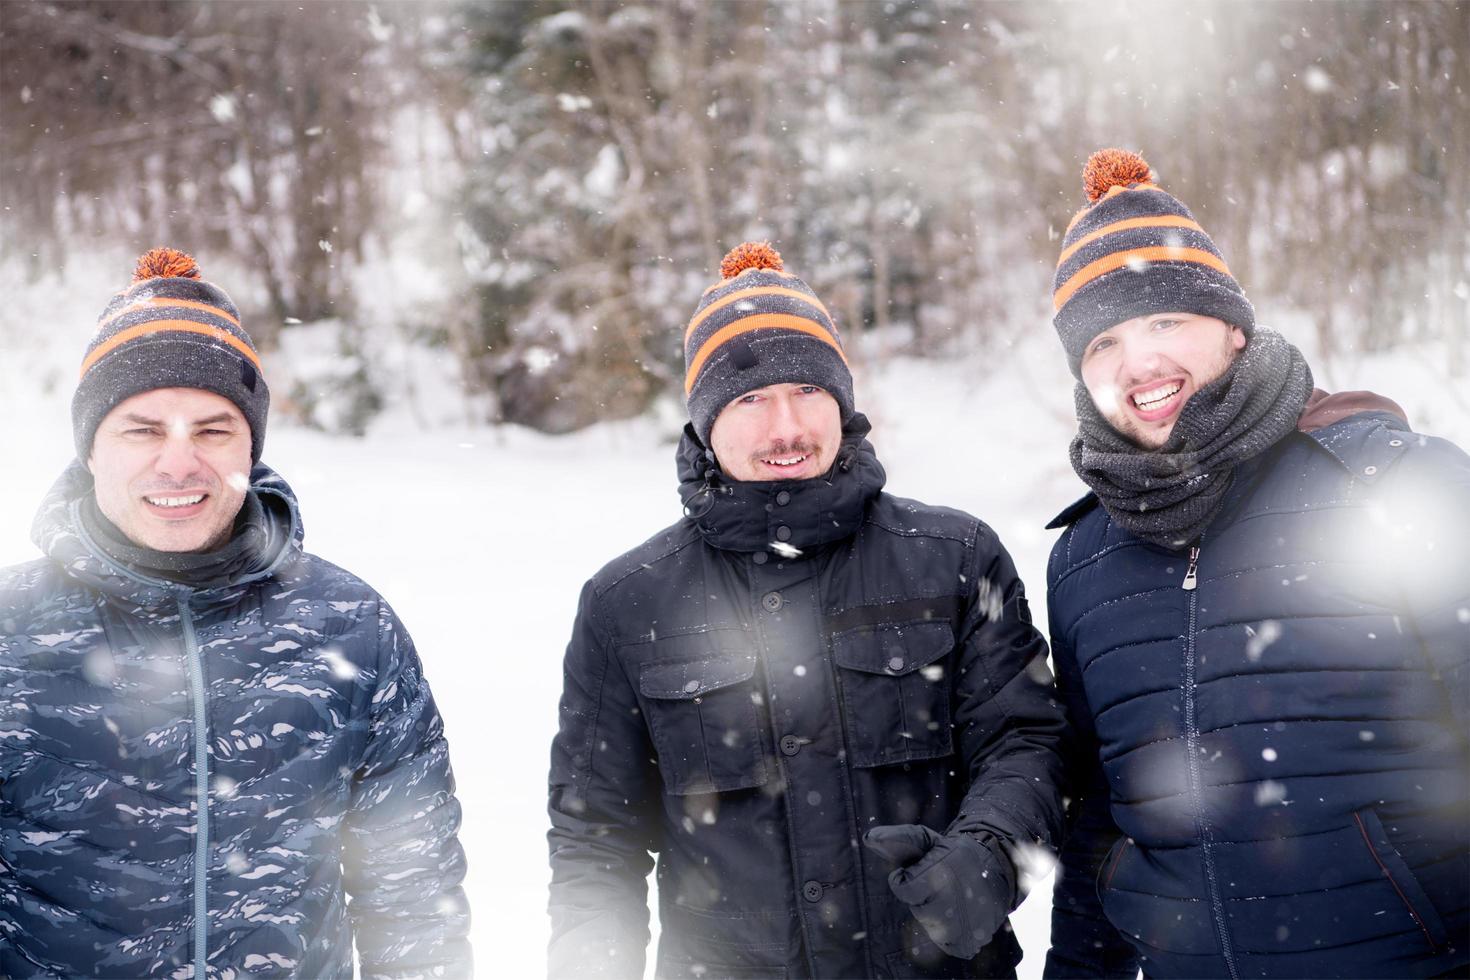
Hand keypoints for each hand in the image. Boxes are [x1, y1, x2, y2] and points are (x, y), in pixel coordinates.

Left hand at [863, 823, 1013, 959]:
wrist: (997, 869)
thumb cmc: (952, 854)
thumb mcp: (926, 841)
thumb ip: (897, 838)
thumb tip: (868, 838)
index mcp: (938, 874)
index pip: (903, 888)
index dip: (907, 879)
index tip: (923, 871)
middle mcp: (950, 902)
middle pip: (918, 910)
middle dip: (925, 897)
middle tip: (942, 884)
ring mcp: (960, 927)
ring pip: (931, 927)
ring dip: (936, 915)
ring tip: (952, 897)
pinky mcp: (967, 944)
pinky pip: (945, 943)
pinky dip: (950, 932)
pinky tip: (960, 914)